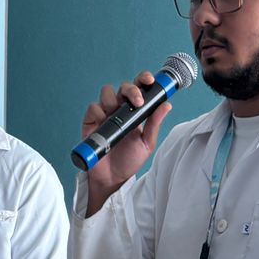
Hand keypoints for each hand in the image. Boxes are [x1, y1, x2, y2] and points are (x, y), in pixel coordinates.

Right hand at [82, 71, 171, 215]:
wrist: (113, 178)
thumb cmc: (129, 160)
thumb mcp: (147, 143)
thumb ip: (154, 124)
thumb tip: (166, 105)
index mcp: (135, 111)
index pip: (139, 88)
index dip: (143, 80)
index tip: (150, 81)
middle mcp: (120, 109)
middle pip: (123, 87)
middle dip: (131, 89)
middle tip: (138, 101)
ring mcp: (105, 114)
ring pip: (106, 92)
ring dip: (114, 99)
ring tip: (119, 115)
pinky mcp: (91, 122)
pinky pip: (93, 108)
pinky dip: (99, 111)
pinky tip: (105, 122)